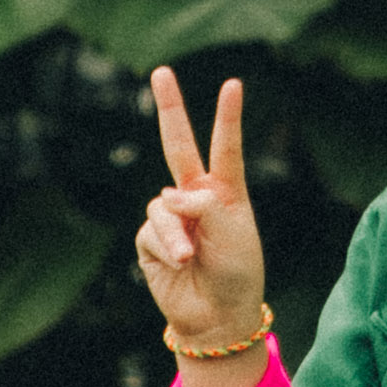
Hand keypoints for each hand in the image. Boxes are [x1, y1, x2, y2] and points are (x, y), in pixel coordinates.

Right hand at [137, 69, 267, 350]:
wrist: (217, 315)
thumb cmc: (236, 271)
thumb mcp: (233, 229)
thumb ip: (202, 202)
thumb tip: (165, 196)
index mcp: (225, 191)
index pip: (225, 146)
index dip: (227, 116)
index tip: (233, 83)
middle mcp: (196, 197)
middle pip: (178, 144)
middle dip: (169, 107)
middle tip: (161, 71)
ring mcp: (171, 217)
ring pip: (162, 204)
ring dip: (176, 233)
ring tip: (191, 258)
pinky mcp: (150, 239)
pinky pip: (152, 230)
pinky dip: (166, 246)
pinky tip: (178, 263)